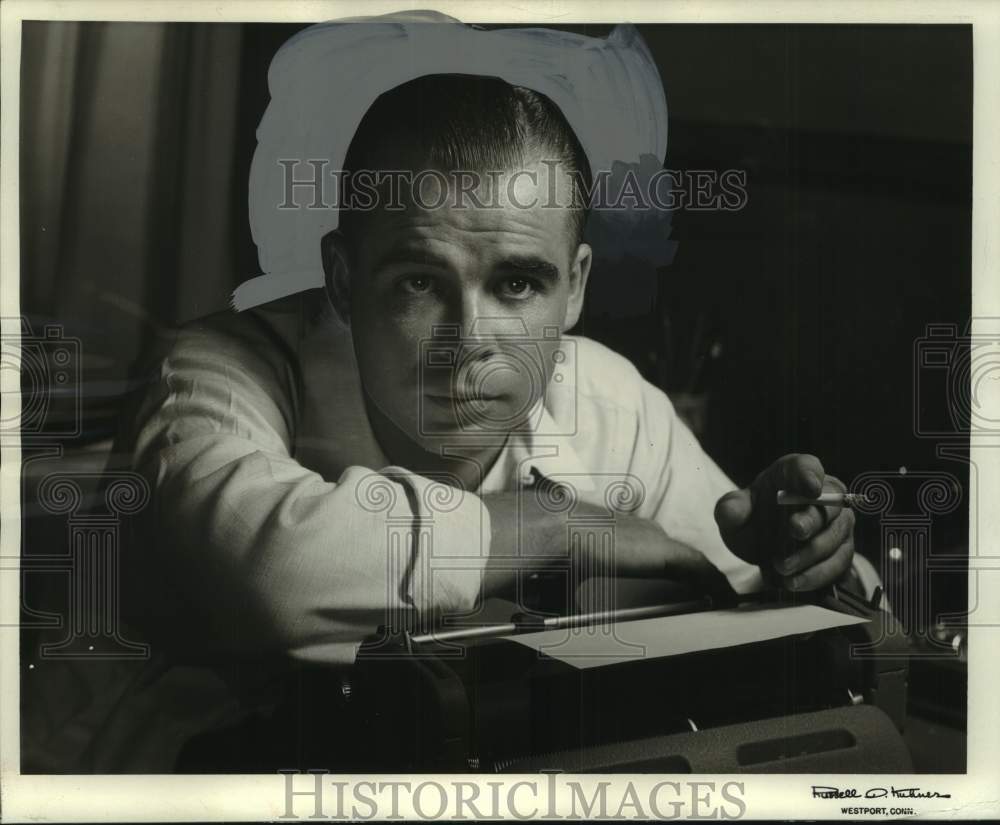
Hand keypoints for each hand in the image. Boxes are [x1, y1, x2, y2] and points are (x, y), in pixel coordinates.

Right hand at [482, 491, 734, 602]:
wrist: (547, 530)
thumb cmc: (543, 550)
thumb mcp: (559, 572)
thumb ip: (568, 588)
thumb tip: (556, 611)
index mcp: (613, 533)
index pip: (646, 549)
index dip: (660, 564)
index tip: (672, 586)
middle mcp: (637, 530)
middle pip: (672, 554)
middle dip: (689, 574)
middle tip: (705, 597)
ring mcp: (652, 537)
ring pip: (689, 561)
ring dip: (707, 580)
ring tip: (722, 601)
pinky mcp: (663, 550)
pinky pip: (700, 569)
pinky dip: (715, 584)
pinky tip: (728, 600)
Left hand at [713, 453, 855, 591]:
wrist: (764, 548)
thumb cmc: (752, 519)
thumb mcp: (734, 514)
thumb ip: (730, 509)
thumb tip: (730, 511)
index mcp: (792, 474)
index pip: (806, 466)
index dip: (809, 474)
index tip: (810, 487)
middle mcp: (823, 493)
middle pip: (828, 502)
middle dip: (812, 518)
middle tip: (794, 531)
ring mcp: (837, 521)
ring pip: (834, 536)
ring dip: (809, 554)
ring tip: (782, 567)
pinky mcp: (842, 548)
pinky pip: (838, 562)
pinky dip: (816, 574)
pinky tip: (794, 582)